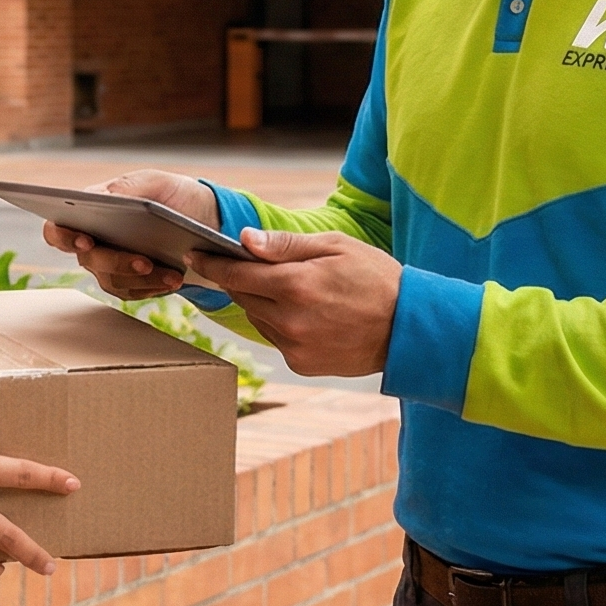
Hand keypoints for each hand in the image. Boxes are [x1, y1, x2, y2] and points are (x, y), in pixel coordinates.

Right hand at [37, 169, 216, 300]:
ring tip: (173, 274)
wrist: (205, 218)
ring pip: (112, 281)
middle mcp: (93, 242)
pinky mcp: (129, 284)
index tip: (85, 241)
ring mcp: (109, 265)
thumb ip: (126, 187)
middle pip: (88, 260)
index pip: (57, 229)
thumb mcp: (155, 182)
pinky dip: (153, 288)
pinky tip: (173, 280)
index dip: (63, 237)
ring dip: (142, 279)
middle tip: (144, 262)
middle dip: (117, 262)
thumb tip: (98, 198)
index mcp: (89, 212)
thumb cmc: (172, 194)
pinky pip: (132, 293)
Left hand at [184, 228, 403, 376]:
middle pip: (243, 295)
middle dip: (240, 279)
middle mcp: (289, 320)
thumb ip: (286, 245)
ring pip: (258, 317)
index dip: (212, 263)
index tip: (194, 254)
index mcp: (295, 285)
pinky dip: (281, 323)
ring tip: (292, 289)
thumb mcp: (336, 247)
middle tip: (245, 264)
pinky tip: (307, 314)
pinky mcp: (301, 364)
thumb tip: (245, 240)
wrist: (410, 329)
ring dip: (262, 301)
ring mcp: (294, 347)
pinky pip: (276, 338)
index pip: (236, 273)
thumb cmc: (376, 279)